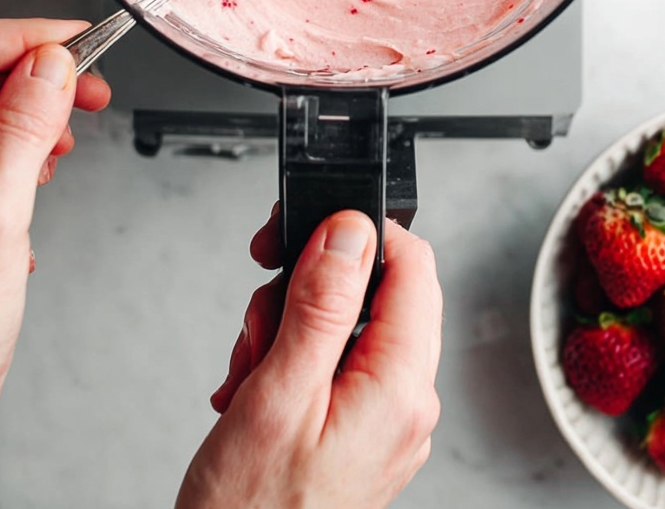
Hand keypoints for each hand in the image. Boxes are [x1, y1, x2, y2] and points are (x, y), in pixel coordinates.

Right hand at [176, 210, 442, 508]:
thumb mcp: (279, 393)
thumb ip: (322, 305)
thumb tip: (350, 232)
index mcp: (401, 388)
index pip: (413, 265)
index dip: (359, 234)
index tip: (304, 236)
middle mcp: (407, 403)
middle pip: (378, 291)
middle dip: (311, 287)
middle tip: (261, 314)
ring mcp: (384, 420)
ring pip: (348, 325)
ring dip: (290, 325)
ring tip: (251, 365)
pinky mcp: (358, 431)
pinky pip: (335, 364)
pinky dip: (291, 359)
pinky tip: (255, 385)